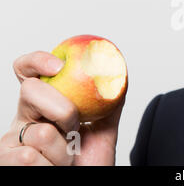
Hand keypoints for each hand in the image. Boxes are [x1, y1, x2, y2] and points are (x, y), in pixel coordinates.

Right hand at [0, 51, 123, 164]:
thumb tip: (122, 76)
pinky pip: (29, 157)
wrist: (86, 184)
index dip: (38, 60)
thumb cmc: (89, 164)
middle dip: (63, 110)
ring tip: (67, 159)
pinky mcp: (6, 161)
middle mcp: (23, 119)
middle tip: (75, 129)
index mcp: (43, 106)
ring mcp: (11, 141)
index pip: (28, 72)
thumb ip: (110, 105)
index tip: (60, 65)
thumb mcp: (104, 130)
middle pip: (31, 91)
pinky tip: (54, 169)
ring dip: (64, 151)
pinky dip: (52, 165)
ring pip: (38, 131)